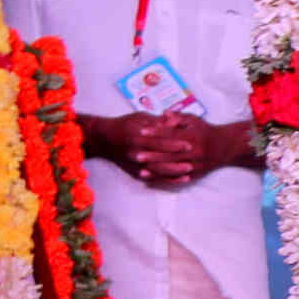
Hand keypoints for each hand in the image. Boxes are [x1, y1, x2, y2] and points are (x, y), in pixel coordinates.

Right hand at [79, 110, 207, 185]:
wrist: (104, 139)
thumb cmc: (124, 124)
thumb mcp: (141, 118)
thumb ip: (158, 122)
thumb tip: (175, 121)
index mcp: (138, 136)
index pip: (160, 141)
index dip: (175, 144)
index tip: (189, 144)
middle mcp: (136, 152)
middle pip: (160, 158)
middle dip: (177, 160)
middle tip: (194, 161)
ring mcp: (135, 164)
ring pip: (158, 171)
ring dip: (174, 173)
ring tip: (189, 171)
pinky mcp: (136, 173)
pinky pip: (154, 179)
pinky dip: (167, 180)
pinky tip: (179, 179)